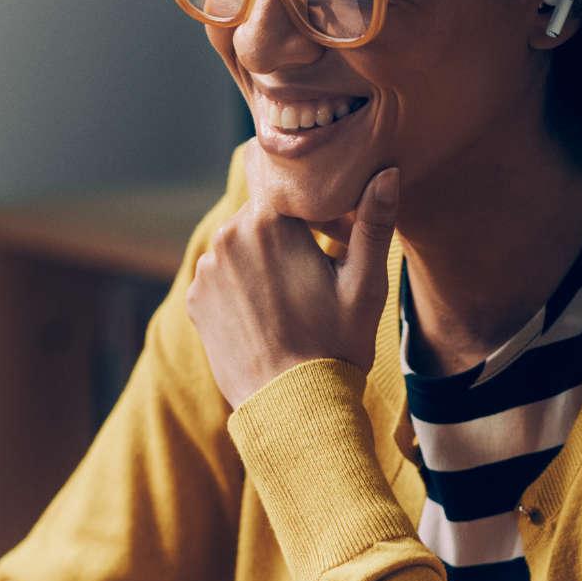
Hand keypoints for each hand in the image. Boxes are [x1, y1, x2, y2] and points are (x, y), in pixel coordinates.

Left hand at [186, 147, 400, 407]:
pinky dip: (242, 288)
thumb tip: (386, 172)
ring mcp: (206, 271)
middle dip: (289, 234)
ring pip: (241, 246)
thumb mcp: (366, 284)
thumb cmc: (336, 345)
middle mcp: (226, 237)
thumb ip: (373, 223)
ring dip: (264, 260)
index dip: (319, 211)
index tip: (338, 240)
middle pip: (264, 217)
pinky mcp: (195, 301)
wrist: (294, 408)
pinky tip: (268, 317)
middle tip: (319, 272)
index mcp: (267, 221)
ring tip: (293, 301)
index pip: (292, 190)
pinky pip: (222, 277)